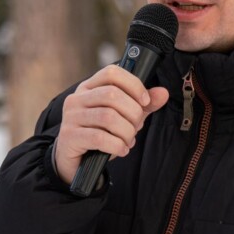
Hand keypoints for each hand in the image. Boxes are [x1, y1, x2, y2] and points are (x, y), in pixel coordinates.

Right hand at [53, 64, 169, 183]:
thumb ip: (143, 105)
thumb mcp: (124, 117)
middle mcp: (77, 98)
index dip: (133, 84)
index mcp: (89, 87)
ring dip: (126, 132)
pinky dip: (117, 146)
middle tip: (136, 127)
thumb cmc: (100, 134)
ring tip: (128, 140)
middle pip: (112, 95)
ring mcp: (71, 117)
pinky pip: (99, 138)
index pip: (112, 73)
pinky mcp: (70, 136)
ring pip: (108, 117)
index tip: (145, 101)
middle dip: (133, 113)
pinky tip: (121, 150)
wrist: (76, 161)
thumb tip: (162, 93)